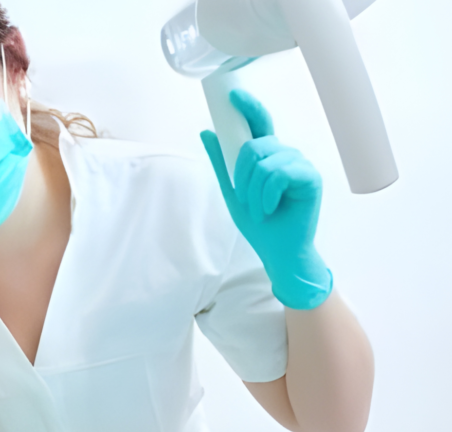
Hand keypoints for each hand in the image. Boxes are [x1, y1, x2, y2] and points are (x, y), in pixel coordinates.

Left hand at [201, 90, 331, 309]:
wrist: (277, 250)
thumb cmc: (259, 224)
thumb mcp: (232, 192)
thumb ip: (221, 162)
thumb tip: (207, 132)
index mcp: (267, 157)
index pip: (258, 124)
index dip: (247, 107)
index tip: (232, 96)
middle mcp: (285, 155)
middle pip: (254, 145)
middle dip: (241, 176)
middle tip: (247, 200)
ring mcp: (299, 164)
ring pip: (264, 161)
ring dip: (253, 191)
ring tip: (260, 208)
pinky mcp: (310, 177)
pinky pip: (278, 173)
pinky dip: (266, 194)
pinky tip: (271, 208)